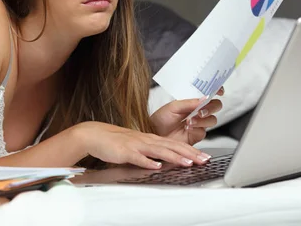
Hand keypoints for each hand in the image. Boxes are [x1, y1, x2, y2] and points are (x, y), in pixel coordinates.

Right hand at [75, 121, 211, 169]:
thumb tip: (167, 160)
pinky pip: (138, 157)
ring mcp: (137, 145)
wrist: (96, 135)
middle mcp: (147, 140)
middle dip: (190, 153)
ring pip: (159, 150)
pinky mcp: (125, 152)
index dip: (191, 149)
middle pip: (172, 146)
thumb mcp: (139, 146)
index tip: (204, 156)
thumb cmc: (117, 142)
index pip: (176, 143)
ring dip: (174, 156)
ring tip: (187, 162)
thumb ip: (153, 152)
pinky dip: (148, 162)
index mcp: (151, 139)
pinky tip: (156, 166)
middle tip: (204, 160)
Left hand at [151, 87, 223, 145]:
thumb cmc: (161, 119)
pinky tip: (188, 127)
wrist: (155, 135)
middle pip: (215, 106)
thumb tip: (204, 98)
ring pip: (213, 119)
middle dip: (211, 107)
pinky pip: (204, 130)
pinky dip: (198, 127)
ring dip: (203, 119)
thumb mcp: (173, 106)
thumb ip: (189, 103)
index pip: (208, 93)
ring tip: (190, 121)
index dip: (216, 90)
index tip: (219, 91)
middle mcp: (198, 111)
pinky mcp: (198, 134)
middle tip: (201, 110)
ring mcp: (199, 123)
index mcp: (192, 101)